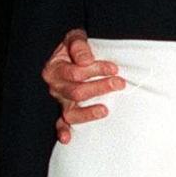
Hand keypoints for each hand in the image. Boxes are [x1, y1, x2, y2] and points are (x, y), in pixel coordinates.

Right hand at [40, 28, 123, 143]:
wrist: (69, 53)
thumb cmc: (75, 47)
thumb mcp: (75, 38)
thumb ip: (79, 45)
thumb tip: (86, 60)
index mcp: (55, 69)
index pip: (76, 73)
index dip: (96, 70)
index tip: (114, 68)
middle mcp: (55, 87)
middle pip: (76, 92)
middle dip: (100, 88)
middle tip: (120, 83)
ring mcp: (60, 101)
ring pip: (70, 112)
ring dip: (88, 112)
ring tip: (105, 110)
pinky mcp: (64, 111)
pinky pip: (60, 124)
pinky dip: (62, 131)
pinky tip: (68, 138)